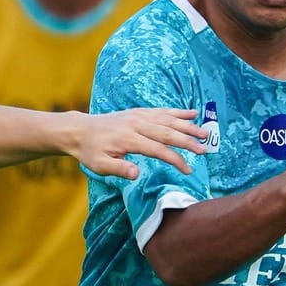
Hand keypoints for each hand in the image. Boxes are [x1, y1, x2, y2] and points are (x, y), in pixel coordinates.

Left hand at [71, 108, 205, 180]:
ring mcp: (139, 116)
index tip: (187, 169)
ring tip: (205, 133)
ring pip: (168, 119)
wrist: (81, 130)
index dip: (175, 160)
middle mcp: (136, 124)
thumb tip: (137, 174)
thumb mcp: (100, 165)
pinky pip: (162, 111)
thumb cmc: (91, 152)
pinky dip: (178, 112)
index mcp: (129, 139)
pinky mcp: (139, 112)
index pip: (158, 150)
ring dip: (188, 126)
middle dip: (188, 141)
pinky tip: (192, 113)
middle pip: (167, 132)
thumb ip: (119, 169)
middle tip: (204, 149)